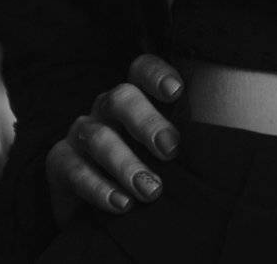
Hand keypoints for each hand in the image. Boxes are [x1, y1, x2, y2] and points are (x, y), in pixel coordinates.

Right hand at [44, 53, 184, 228]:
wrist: (93, 206)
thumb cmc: (142, 167)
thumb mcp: (161, 150)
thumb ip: (177, 139)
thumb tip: (217, 143)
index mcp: (134, 98)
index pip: (141, 69)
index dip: (156, 74)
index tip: (177, 91)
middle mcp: (106, 109)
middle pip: (121, 99)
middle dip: (147, 122)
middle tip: (171, 149)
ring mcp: (81, 133)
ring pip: (99, 136)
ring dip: (126, 163)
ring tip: (151, 189)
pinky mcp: (59, 162)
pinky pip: (74, 169)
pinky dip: (98, 187)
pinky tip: (121, 204)